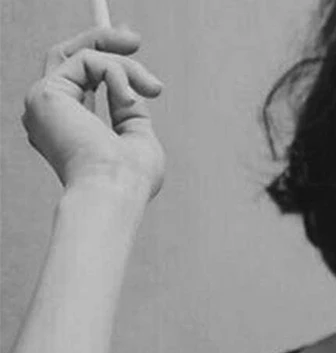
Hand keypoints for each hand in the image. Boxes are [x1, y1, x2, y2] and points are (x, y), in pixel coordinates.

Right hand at [22, 25, 165, 199]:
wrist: (116, 191)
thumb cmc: (130, 180)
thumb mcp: (137, 138)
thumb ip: (128, 112)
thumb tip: (130, 90)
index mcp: (69, 129)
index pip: (78, 80)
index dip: (101, 56)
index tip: (130, 46)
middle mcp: (50, 116)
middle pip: (70, 58)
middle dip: (105, 42)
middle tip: (134, 38)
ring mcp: (43, 104)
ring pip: (82, 56)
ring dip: (123, 65)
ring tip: (151, 88)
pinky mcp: (46, 94)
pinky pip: (87, 60)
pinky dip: (116, 73)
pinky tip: (128, 98)